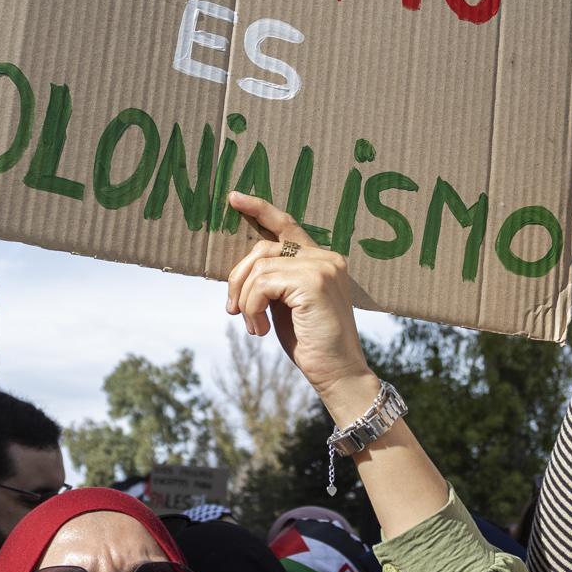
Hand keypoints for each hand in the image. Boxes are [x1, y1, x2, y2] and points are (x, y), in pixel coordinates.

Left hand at [223, 193, 373, 412]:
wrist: (338, 373)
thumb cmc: (311, 342)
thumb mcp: (287, 304)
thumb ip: (273, 281)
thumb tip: (240, 269)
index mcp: (321, 260)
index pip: (286, 225)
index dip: (260, 209)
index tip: (235, 198)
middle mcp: (325, 257)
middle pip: (261, 247)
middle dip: (237, 277)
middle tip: (232, 309)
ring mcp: (321, 267)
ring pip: (258, 268)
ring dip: (245, 300)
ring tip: (254, 326)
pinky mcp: (313, 282)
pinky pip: (262, 283)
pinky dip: (252, 307)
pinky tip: (261, 329)